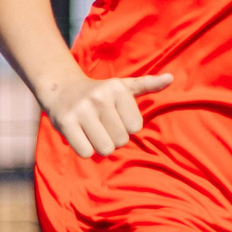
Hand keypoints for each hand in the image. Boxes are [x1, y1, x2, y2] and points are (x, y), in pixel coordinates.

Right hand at [37, 65, 173, 158]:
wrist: (61, 88)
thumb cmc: (98, 92)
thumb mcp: (123, 86)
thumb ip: (147, 84)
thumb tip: (171, 78)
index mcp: (118, 89)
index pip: (135, 128)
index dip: (124, 126)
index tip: (113, 116)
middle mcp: (100, 97)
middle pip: (121, 141)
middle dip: (112, 138)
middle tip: (100, 125)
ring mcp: (82, 110)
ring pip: (105, 149)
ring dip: (99, 146)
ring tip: (91, 131)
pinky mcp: (66, 122)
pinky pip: (86, 153)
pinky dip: (84, 149)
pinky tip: (80, 136)